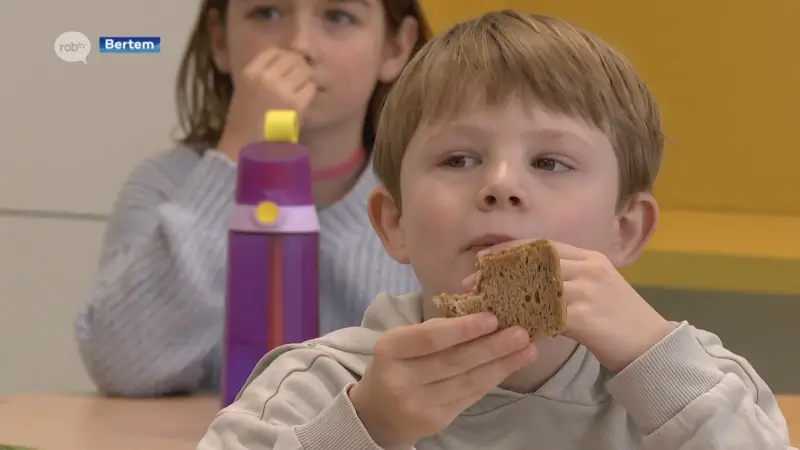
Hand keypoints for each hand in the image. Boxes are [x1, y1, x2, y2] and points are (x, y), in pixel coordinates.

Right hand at [218, 48, 316, 161]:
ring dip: (305, 78)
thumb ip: (264, 73)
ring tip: (299, 90)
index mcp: (251, 72)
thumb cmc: (245, 120)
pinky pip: (310, 87)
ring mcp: (281, 90)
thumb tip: (288, 58)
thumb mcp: (247, 88)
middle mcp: (266, 77)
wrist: (246, 145)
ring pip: (304, 70)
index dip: (284, 56)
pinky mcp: (295, 104)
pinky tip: (302, 101)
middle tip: (297, 79)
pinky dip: (309, 92)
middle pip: (292, 58)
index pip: (274, 51)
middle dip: (298, 66)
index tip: (286, 67)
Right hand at [348, 314, 536, 447]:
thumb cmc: (396, 366)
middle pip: (454, 361)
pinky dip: (491, 380)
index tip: (493, 318)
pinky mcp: (434, 421)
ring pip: (467, 381)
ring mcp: (417, 403)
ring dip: (501, 365)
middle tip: (522, 333)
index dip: (464, 329)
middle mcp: (401, 378)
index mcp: (390, 349)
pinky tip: (508, 368)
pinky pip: (469, 397)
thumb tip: (482, 314)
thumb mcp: (402, 343)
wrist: (376, 413)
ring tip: (527, 350)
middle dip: (493, 346)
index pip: (431, 338)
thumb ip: (434, 330)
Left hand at [465, 240, 674, 373]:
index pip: (542, 245)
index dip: (510, 250)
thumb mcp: (594, 289)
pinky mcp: (585, 314)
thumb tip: (524, 284)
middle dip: (499, 270)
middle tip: (473, 281)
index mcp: (589, 257)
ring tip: (483, 304)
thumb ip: (565, 281)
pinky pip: (544, 313)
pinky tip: (507, 326)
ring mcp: (587, 289)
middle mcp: (588, 267)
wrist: (652, 346)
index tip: (484, 257)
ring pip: (534, 286)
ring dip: (505, 295)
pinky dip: (523, 319)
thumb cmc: (619, 321)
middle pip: (533, 261)